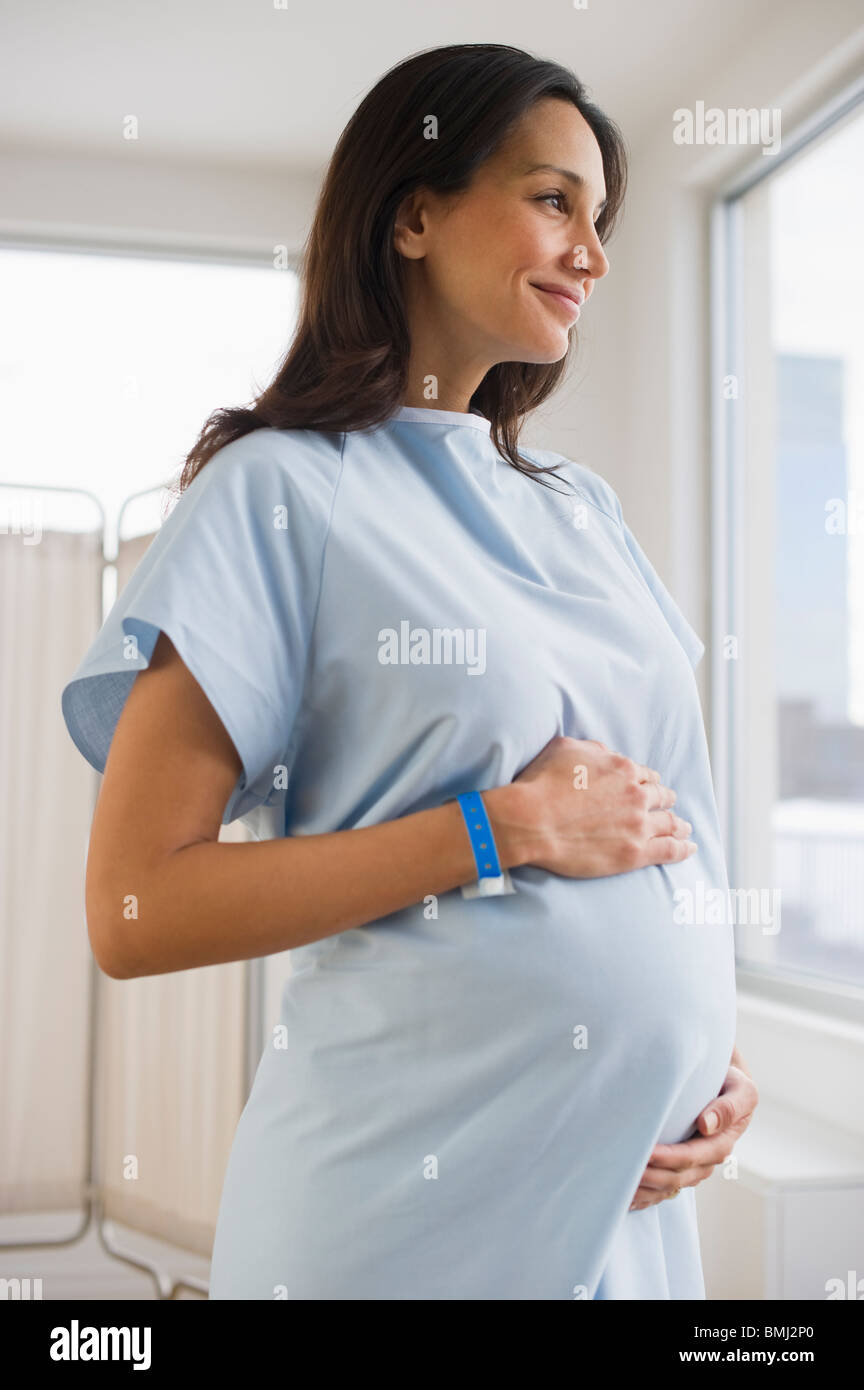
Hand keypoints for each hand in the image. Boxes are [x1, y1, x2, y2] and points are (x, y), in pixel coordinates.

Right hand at [498, 735, 696, 878]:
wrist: (531, 821)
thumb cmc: (541, 783)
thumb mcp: (566, 748)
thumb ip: (595, 750)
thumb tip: (609, 756)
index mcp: (623, 769)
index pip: (645, 775)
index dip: (648, 781)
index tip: (649, 787)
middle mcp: (636, 794)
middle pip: (661, 797)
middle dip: (665, 800)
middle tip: (668, 806)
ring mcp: (638, 824)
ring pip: (670, 823)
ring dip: (679, 825)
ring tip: (684, 829)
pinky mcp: (635, 853)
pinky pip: (669, 850)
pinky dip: (683, 849)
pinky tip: (689, 849)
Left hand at [628, 1058, 758, 1210]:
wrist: (726, 1087)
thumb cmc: (732, 1085)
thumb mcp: (741, 1091)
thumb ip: (729, 1107)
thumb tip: (706, 1125)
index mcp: (721, 1144)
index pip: (691, 1156)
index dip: (668, 1158)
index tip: (646, 1152)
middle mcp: (706, 1162)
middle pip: (676, 1177)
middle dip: (650, 1175)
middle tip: (623, 1169)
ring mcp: (693, 1169)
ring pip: (667, 1188)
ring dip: (644, 1189)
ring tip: (619, 1185)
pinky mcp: (681, 1169)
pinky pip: (663, 1190)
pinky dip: (645, 1197)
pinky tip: (626, 1199)